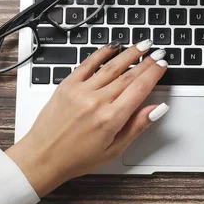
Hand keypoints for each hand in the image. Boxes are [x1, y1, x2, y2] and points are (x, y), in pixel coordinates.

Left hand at [5, 39, 168, 196]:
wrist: (42, 158)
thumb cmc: (77, 157)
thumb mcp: (114, 149)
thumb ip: (137, 126)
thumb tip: (157, 109)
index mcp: (110, 119)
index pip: (140, 88)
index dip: (154, 73)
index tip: (162, 64)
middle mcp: (96, 102)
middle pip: (128, 75)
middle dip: (146, 61)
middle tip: (158, 52)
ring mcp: (80, 91)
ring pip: (111, 66)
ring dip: (129, 53)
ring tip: (142, 45)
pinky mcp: (67, 86)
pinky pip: (87, 64)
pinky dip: (101, 53)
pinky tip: (113, 46)